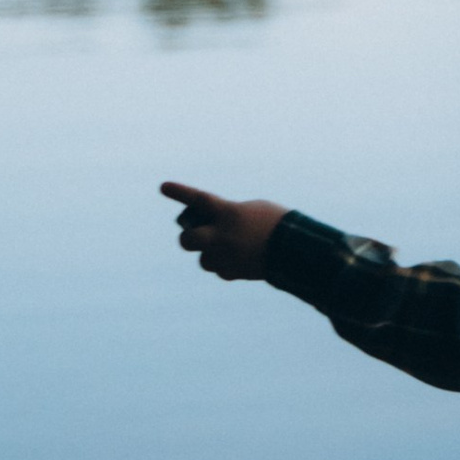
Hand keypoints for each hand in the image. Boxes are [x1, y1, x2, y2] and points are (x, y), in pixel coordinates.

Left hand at [160, 181, 287, 281]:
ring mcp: (225, 256)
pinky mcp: (232, 273)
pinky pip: (220, 270)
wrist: (296, 251)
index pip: (198, 199)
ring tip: (230, 249)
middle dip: (188, 237)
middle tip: (196, 235)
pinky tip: (242, 260)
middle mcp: (221, 235)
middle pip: (188, 239)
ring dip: (211, 253)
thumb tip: (214, 226)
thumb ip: (230, 214)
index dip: (179, 192)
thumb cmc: (278, 223)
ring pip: (203, 259)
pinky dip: (227, 265)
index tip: (163, 186)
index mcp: (227, 213)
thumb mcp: (252, 210)